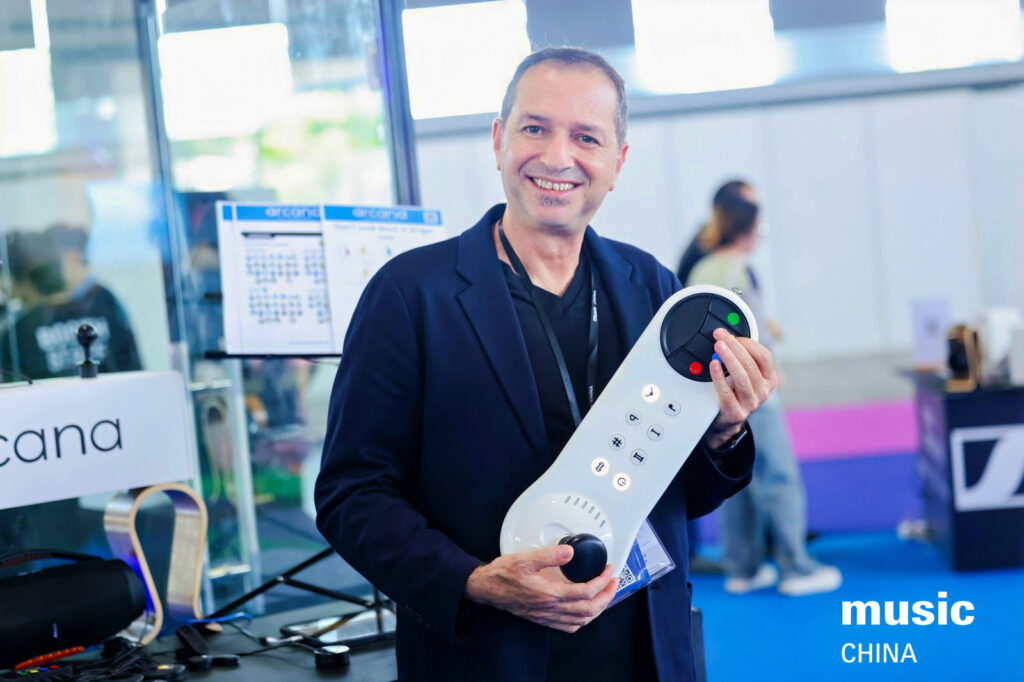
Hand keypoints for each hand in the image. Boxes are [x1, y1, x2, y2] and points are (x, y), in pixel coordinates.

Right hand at [464, 545, 618, 632]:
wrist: (485, 588)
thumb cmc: (502, 574)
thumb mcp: (525, 559)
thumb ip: (549, 555)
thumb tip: (570, 552)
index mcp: (548, 594)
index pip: (585, 591)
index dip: (601, 581)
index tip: (608, 570)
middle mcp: (550, 608)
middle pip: (589, 609)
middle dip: (607, 596)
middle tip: (614, 582)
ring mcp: (547, 616)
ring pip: (581, 620)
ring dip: (598, 609)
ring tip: (605, 595)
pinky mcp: (542, 618)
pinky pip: (569, 626)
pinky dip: (583, 620)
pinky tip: (585, 611)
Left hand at [703, 328, 777, 448]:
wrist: (725, 422)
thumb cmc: (735, 394)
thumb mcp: (744, 376)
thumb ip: (741, 358)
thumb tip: (726, 337)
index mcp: (769, 380)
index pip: (764, 356)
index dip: (749, 344)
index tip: (733, 336)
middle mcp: (763, 392)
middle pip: (750, 365)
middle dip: (735, 346)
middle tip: (720, 336)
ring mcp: (751, 404)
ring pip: (741, 377)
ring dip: (729, 358)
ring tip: (718, 346)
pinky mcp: (736, 413)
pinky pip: (726, 392)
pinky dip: (719, 377)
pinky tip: (714, 365)